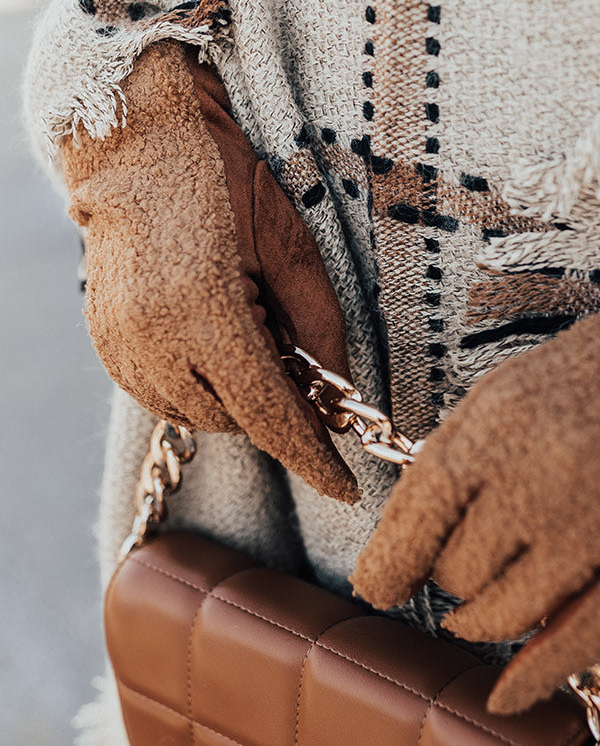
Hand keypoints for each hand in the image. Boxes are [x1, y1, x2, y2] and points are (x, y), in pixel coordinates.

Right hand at [61, 37, 358, 503]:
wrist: (141, 143)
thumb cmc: (224, 181)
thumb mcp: (289, 245)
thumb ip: (317, 327)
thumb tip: (335, 392)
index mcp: (204, 312)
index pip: (268, 414)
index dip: (311, 456)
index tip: (345, 488)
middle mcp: (152, 339)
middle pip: (234, 421)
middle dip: (277, 410)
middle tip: (298, 366)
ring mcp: (120, 343)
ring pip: (195, 414)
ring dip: (236, 399)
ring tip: (249, 336)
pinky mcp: (105, 340)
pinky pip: (160, 395)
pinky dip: (198, 387)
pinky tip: (213, 344)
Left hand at [350, 312, 599, 711]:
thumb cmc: (565, 381)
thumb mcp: (492, 401)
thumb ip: (448, 465)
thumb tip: (405, 538)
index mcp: (489, 432)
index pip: (414, 521)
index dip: (386, 565)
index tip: (374, 585)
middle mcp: (534, 485)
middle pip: (454, 572)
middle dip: (445, 571)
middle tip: (455, 554)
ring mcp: (584, 530)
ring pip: (501, 614)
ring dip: (481, 613)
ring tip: (478, 594)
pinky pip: (576, 640)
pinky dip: (536, 674)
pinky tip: (505, 696)